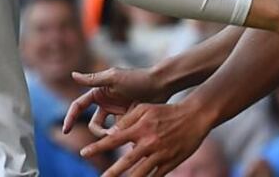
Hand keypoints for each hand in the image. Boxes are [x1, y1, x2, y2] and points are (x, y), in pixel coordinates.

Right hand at [62, 67, 168, 135]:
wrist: (160, 85)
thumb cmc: (137, 78)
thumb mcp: (113, 78)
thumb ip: (93, 79)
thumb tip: (72, 75)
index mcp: (98, 92)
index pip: (79, 106)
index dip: (70, 118)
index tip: (66, 131)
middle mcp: (106, 103)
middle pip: (93, 124)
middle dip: (98, 132)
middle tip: (110, 135)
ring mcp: (117, 112)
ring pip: (106, 131)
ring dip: (112, 135)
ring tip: (125, 133)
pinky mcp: (127, 120)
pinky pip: (120, 132)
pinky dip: (123, 135)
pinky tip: (133, 134)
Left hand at [79, 100, 211, 176]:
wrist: (194, 117)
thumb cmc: (166, 111)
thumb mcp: (145, 109)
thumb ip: (127, 120)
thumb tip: (111, 133)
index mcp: (140, 129)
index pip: (113, 139)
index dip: (98, 147)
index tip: (83, 153)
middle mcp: (148, 143)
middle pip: (125, 162)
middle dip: (111, 173)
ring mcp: (160, 154)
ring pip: (139, 173)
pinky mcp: (170, 163)